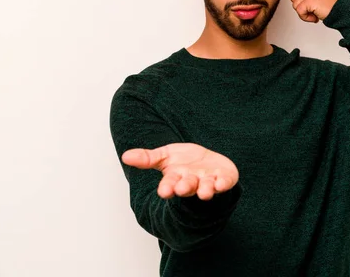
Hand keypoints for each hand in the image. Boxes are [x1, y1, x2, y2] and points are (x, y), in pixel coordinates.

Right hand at [122, 143, 238, 200]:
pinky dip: (223, 184)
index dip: (167, 187)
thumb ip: (147, 158)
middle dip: (185, 187)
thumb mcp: (164, 156)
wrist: (207, 161)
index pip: (170, 184)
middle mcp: (192, 181)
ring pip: (206, 187)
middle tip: (181, 188)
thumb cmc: (184, 161)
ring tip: (204, 192)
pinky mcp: (224, 178)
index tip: (164, 191)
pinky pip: (225, 182)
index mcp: (176, 178)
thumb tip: (125, 156)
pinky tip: (221, 183)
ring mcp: (208, 181)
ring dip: (205, 189)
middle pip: (187, 186)